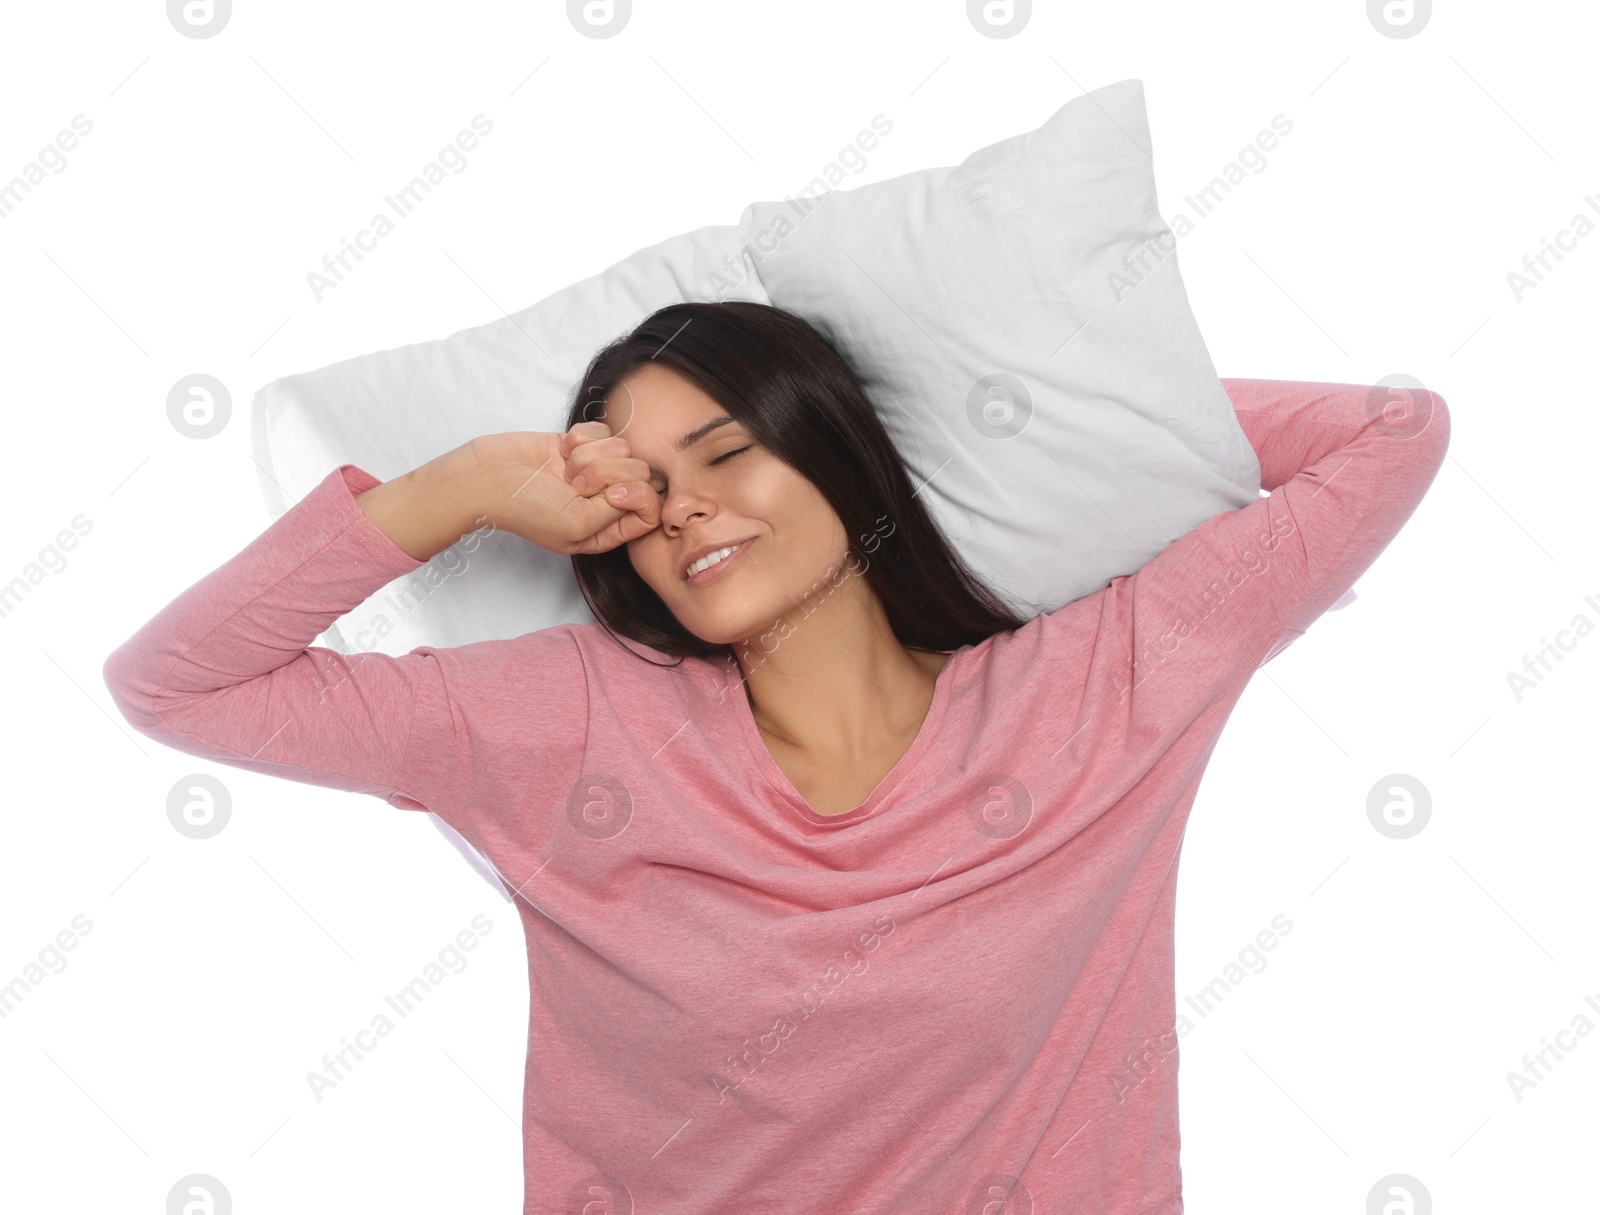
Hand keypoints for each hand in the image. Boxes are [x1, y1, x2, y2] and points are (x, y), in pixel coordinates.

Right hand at [464, 423, 661, 554]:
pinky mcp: (582, 445)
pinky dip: (582, 438)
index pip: (652, 510)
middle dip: (608, 473)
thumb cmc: (526, 510)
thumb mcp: (578, 526)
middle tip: (575, 484)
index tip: (612, 494)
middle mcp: (605, 500)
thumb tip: (644, 488)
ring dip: (590, 455)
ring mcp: (595, 470)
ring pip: (623, 448)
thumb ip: (619, 511)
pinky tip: (560, 451)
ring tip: (564, 469)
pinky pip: (605, 430)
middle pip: (640, 474)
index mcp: (608, 530)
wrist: (487, 478)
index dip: (639, 496)